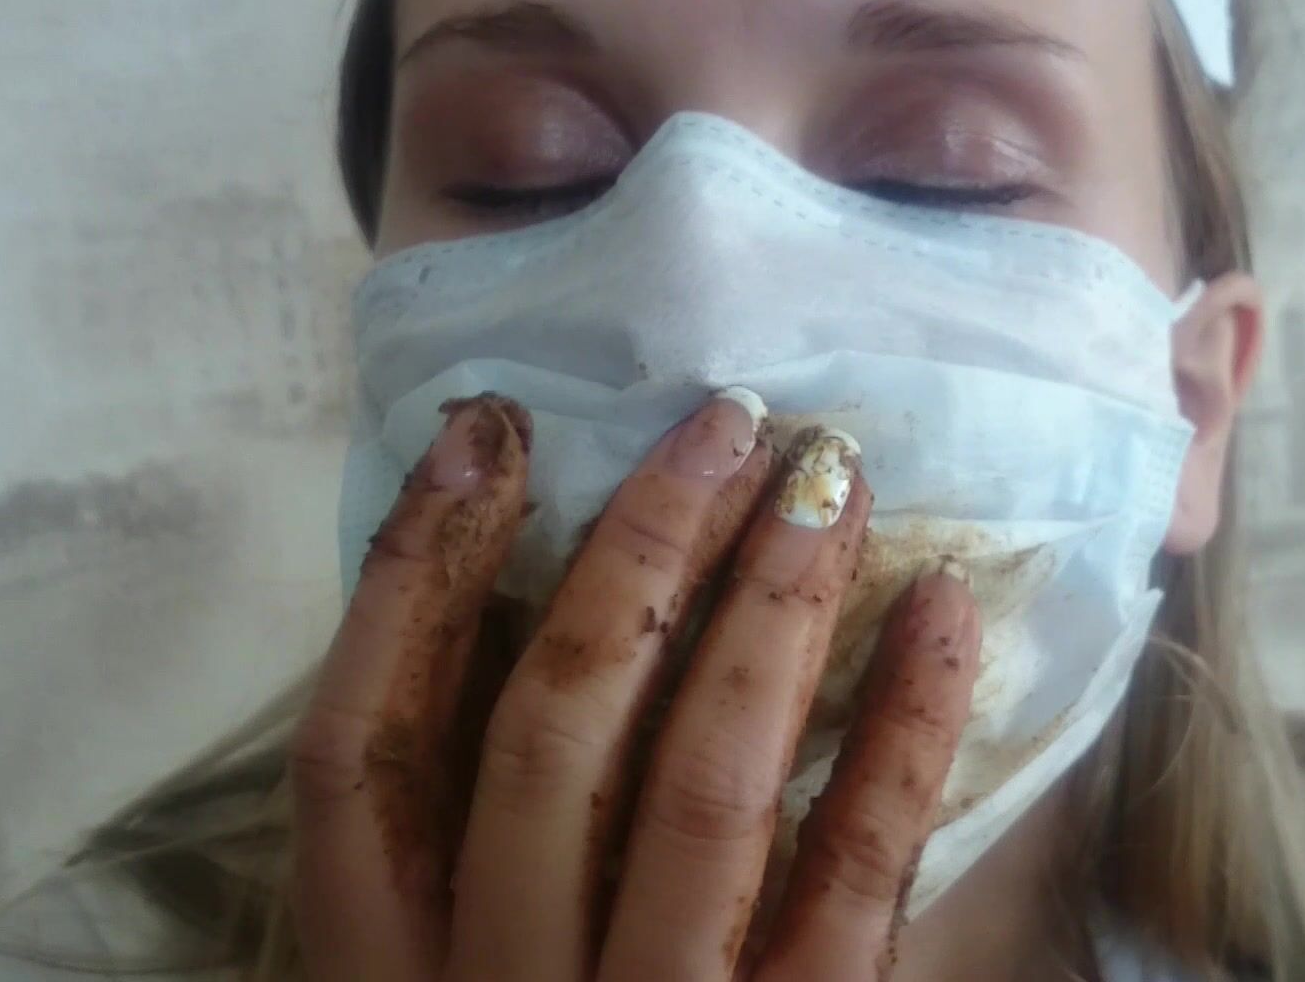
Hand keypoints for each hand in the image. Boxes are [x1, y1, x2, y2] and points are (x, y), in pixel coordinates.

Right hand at [288, 392, 980, 980]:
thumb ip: (468, 858)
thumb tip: (537, 629)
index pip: (361, 755)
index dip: (412, 581)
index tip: (484, 434)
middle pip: (547, 732)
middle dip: (631, 554)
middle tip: (720, 421)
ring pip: (703, 781)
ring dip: (771, 607)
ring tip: (830, 474)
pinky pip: (854, 884)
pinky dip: (899, 739)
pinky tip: (944, 616)